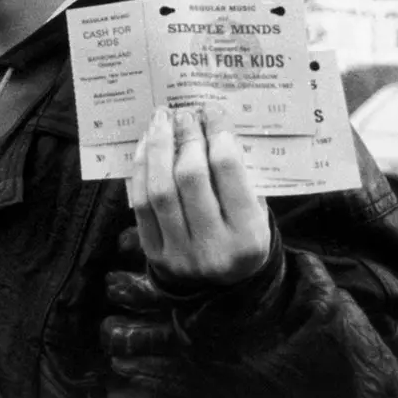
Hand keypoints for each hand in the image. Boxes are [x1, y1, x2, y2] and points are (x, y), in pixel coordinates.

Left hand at [129, 105, 269, 287]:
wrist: (225, 287)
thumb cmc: (243, 235)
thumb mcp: (257, 210)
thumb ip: (240, 174)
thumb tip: (212, 124)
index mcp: (248, 235)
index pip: (228, 171)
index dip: (216, 133)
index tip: (210, 110)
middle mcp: (213, 247)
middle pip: (191, 178)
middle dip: (185, 137)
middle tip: (183, 113)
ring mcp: (180, 253)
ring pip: (160, 190)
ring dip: (158, 148)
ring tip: (162, 121)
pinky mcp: (155, 253)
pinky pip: (140, 204)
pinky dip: (141, 170)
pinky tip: (146, 146)